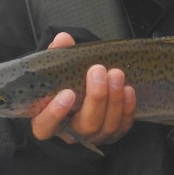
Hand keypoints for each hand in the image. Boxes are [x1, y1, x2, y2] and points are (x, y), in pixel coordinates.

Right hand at [30, 32, 136, 148]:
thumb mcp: (54, 69)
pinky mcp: (111, 134)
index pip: (45, 126)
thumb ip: (56, 55)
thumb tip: (63, 38)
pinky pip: (122, 126)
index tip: (67, 92)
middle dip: (96, 97)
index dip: (55, 113)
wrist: (76, 91)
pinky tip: (128, 89)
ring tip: (117, 74)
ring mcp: (92, 136)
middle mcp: (69, 133)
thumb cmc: (61, 83)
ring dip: (114, 99)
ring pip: (106, 126)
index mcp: (46, 121)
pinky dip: (127, 108)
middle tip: (99, 70)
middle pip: (85, 125)